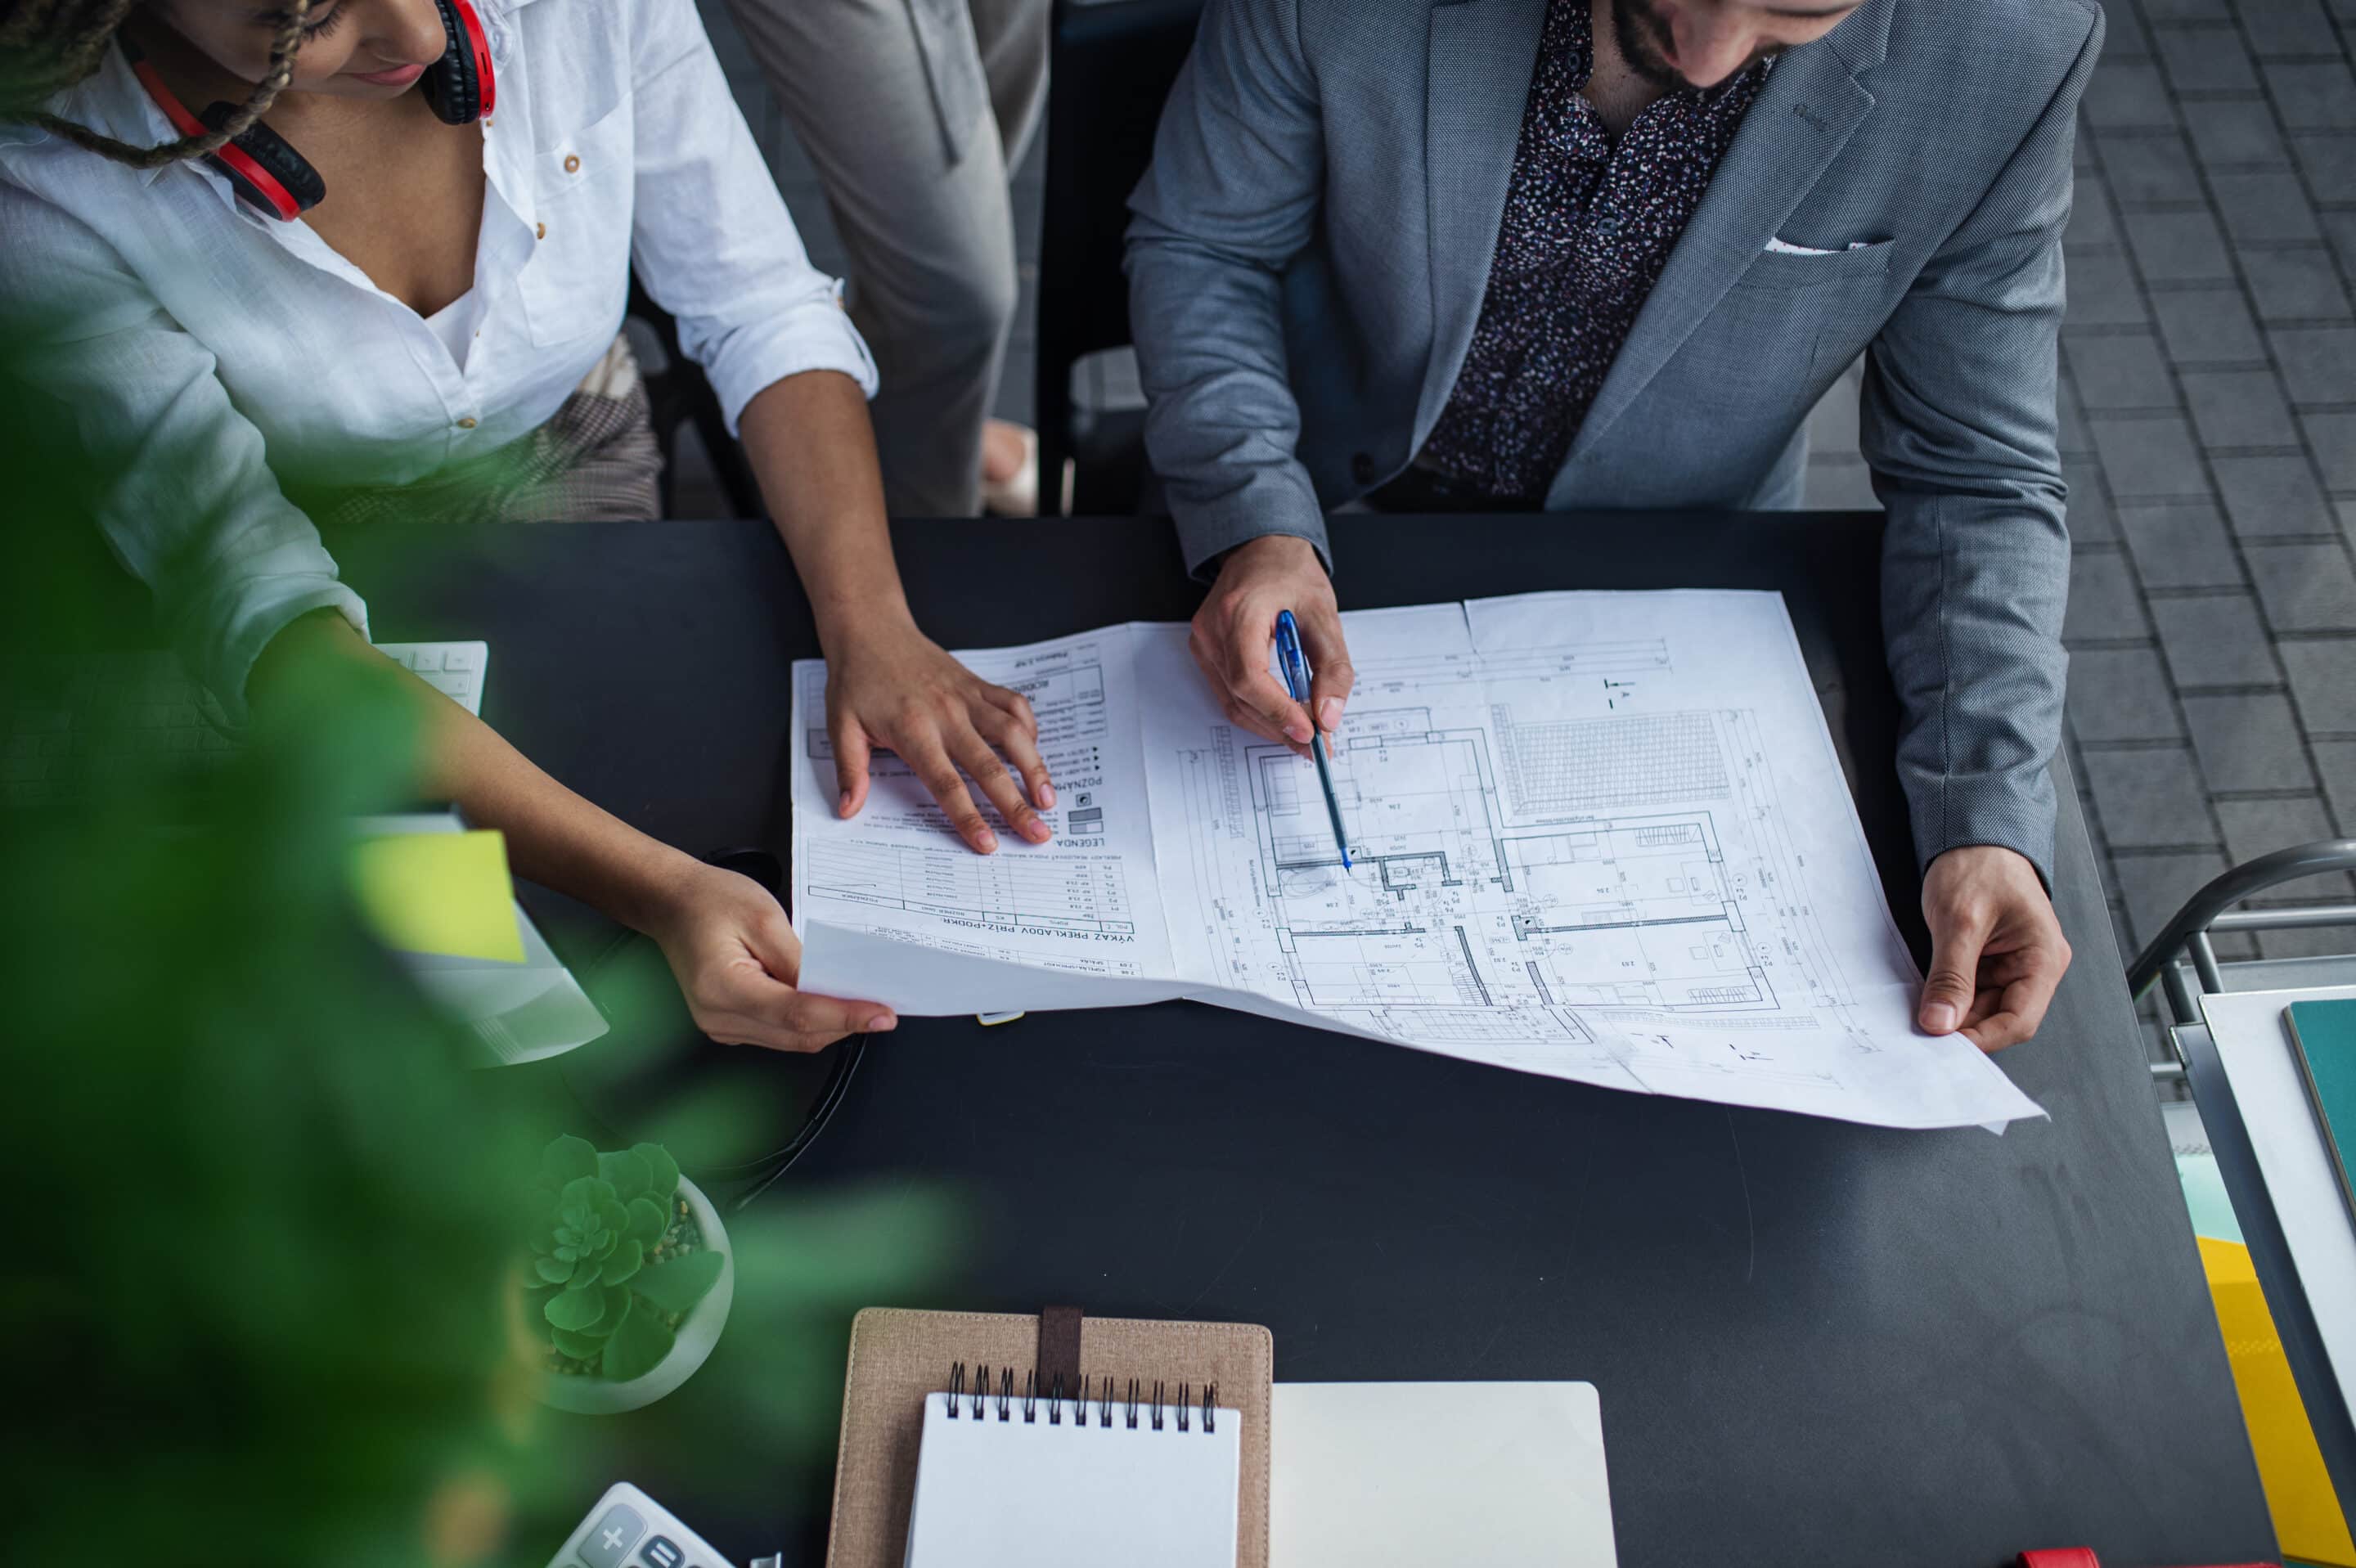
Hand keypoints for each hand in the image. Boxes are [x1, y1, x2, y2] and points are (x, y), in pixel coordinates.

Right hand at [645, 859, 896, 1052]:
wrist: (673, 904)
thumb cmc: (712, 902)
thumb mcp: (765, 918)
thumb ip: (801, 960)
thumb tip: (838, 988)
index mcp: (723, 988)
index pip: (797, 1014)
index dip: (845, 1016)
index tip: (881, 1013)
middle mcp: (718, 1018)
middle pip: (798, 1035)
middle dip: (845, 1023)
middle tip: (884, 1008)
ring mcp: (721, 1026)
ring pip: (792, 1040)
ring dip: (830, 1026)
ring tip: (864, 1005)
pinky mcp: (729, 1025)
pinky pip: (779, 1033)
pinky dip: (809, 1022)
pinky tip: (830, 1004)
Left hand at [825, 613, 1055, 853]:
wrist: (871, 628)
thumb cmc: (856, 679)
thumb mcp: (840, 725)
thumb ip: (849, 770)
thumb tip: (848, 810)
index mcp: (913, 730)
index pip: (947, 783)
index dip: (969, 817)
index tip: (988, 844)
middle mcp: (947, 714)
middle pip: (989, 766)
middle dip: (1016, 805)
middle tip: (1038, 834)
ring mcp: (967, 697)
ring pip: (1013, 733)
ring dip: (1035, 767)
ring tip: (1049, 799)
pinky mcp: (978, 684)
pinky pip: (1014, 704)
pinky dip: (1029, 728)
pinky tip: (1033, 751)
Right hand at [1191, 535, 1353, 756]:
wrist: (1262, 548)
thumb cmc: (1290, 574)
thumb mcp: (1325, 615)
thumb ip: (1332, 667)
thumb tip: (1329, 716)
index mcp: (1239, 612)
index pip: (1250, 676)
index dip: (1278, 711)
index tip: (1309, 732)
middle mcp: (1212, 629)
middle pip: (1240, 697)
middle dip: (1280, 727)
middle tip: (1317, 744)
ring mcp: (1203, 642)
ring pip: (1232, 702)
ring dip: (1269, 725)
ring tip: (1304, 735)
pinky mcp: (1205, 651)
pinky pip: (1227, 693)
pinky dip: (1257, 710)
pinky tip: (1283, 715)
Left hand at [1917, 845, 2071, 1050]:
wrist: (1973, 833)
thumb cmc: (1979, 863)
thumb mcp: (1959, 920)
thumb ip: (1951, 975)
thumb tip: (1940, 1022)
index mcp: (2043, 957)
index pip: (2020, 1020)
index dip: (1982, 1039)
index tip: (1944, 1048)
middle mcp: (2034, 966)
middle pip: (2000, 1018)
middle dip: (1962, 1028)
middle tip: (1921, 1037)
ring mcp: (2011, 965)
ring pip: (1981, 1008)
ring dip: (1951, 1014)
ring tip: (1917, 1017)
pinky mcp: (1989, 961)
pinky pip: (1970, 991)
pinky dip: (1947, 997)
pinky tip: (1924, 1000)